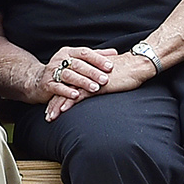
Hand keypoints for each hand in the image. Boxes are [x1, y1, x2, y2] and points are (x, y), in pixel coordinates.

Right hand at [32, 46, 114, 102]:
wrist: (37, 80)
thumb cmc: (63, 70)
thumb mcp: (78, 61)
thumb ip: (95, 56)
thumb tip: (114, 52)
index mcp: (69, 52)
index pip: (85, 53)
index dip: (98, 59)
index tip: (111, 66)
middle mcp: (60, 60)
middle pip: (78, 64)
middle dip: (93, 72)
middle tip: (105, 79)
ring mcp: (52, 72)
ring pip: (69, 75)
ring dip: (83, 82)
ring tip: (95, 88)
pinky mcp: (47, 84)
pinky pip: (58, 87)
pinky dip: (67, 91)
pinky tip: (76, 95)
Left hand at [44, 52, 160, 121]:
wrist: (137, 66)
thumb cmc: (126, 71)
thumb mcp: (108, 76)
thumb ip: (99, 81)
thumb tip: (97, 87)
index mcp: (85, 71)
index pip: (67, 84)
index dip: (58, 96)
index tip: (51, 106)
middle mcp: (84, 74)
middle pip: (63, 89)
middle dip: (53, 103)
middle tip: (47, 115)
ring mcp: (89, 79)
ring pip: (67, 93)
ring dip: (57, 106)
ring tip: (50, 117)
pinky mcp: (96, 85)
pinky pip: (79, 95)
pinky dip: (69, 103)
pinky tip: (63, 110)